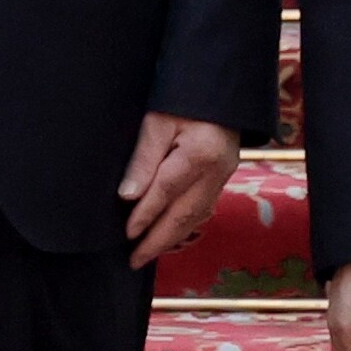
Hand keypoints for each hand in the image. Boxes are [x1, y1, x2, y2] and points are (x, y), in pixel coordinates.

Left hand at [119, 112, 242, 269]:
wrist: (216, 90)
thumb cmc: (181, 100)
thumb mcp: (156, 122)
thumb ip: (143, 160)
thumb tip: (128, 197)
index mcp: (200, 154)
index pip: (166, 193)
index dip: (145, 216)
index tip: (127, 235)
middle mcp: (217, 171)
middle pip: (185, 215)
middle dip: (158, 241)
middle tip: (135, 260)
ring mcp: (223, 176)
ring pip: (197, 217)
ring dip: (172, 239)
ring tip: (147, 254)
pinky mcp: (222, 177)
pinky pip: (204, 209)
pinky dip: (186, 227)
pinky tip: (170, 237)